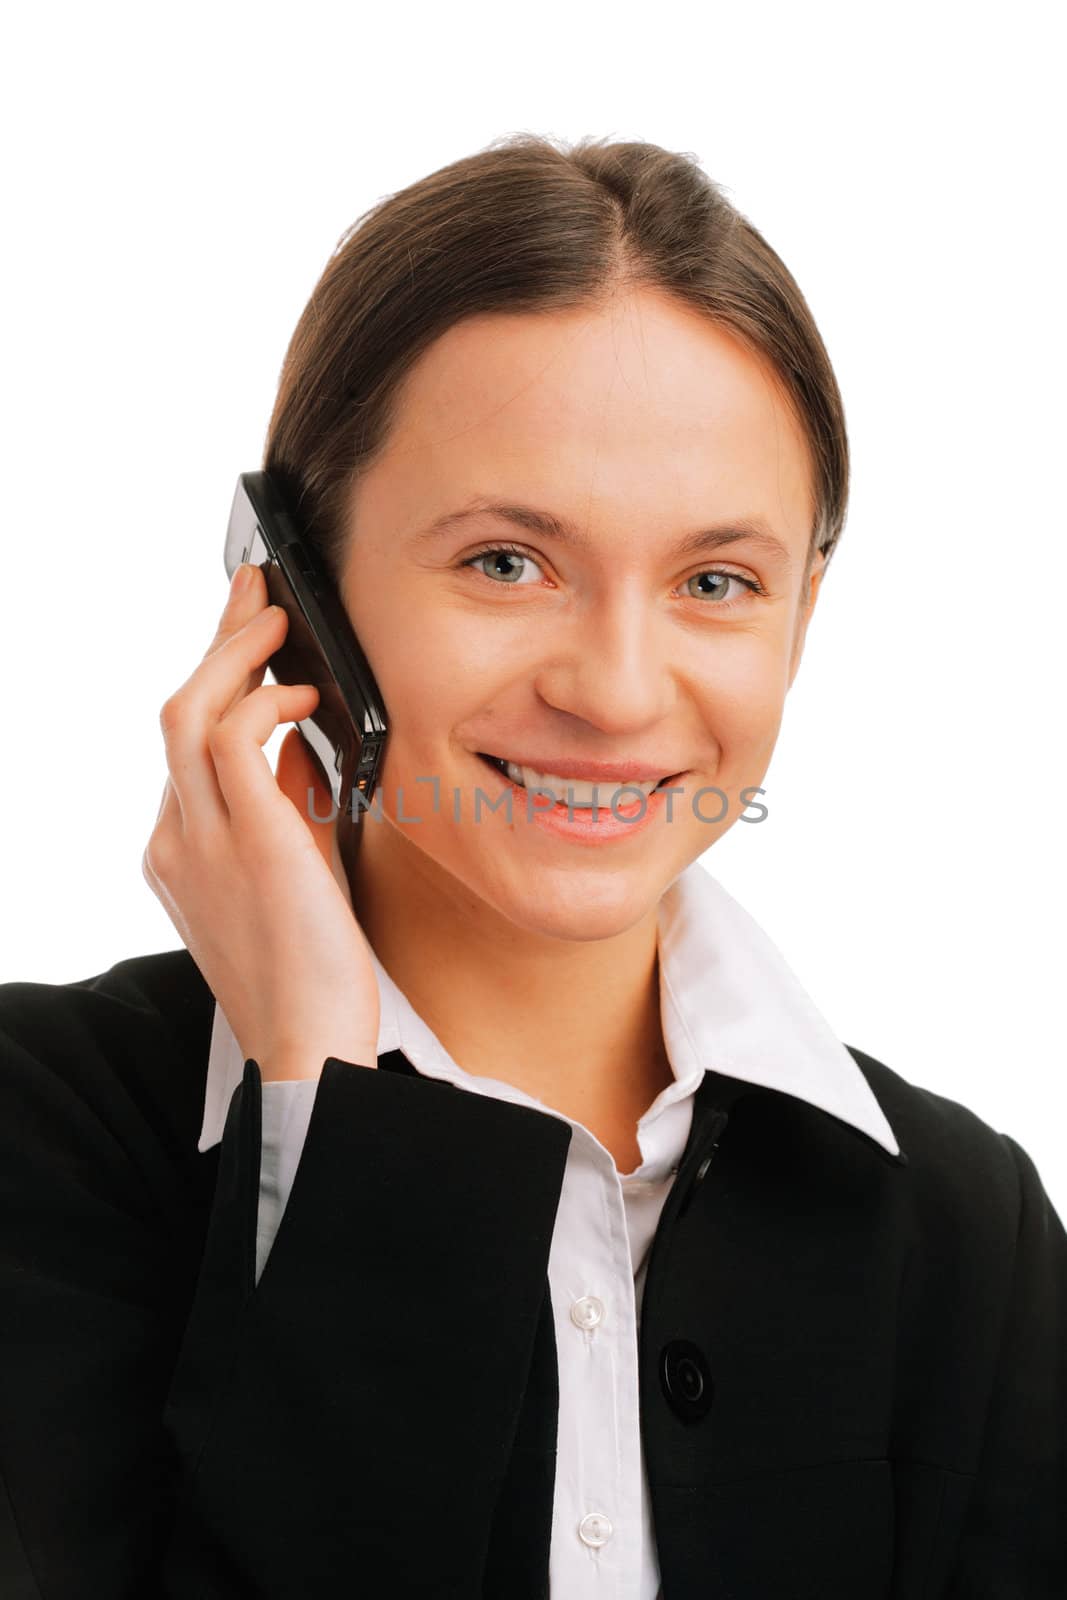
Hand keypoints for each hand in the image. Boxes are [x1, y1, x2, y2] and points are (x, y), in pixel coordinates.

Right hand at [142, 562, 380, 1080]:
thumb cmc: (309, 971)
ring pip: (190, 713)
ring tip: (277, 620)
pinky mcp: (247, 844)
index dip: (215, 679)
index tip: (247, 634)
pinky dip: (263, 703)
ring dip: (235, 655)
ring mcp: (203, 842)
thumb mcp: (293, 874)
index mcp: (184, 849)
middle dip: (218, 643)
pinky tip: (301, 696)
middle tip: (257, 594)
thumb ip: (286, 812)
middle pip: (177, 712)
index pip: (187, 743)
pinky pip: (233, 742)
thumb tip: (300, 750)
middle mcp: (178, 839)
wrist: (311, 1046)